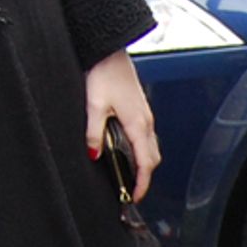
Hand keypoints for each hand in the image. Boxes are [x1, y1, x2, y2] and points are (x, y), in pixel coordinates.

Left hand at [85, 50, 159, 201]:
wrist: (109, 49)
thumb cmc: (104, 72)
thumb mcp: (94, 105)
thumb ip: (94, 133)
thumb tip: (94, 154)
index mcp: (138, 124)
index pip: (146, 163)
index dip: (142, 183)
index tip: (135, 197)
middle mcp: (146, 121)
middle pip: (152, 158)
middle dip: (145, 177)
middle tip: (132, 190)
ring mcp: (145, 114)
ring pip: (151, 147)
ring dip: (144, 163)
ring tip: (131, 174)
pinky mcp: (140, 109)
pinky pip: (147, 136)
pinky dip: (142, 150)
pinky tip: (129, 150)